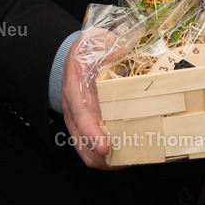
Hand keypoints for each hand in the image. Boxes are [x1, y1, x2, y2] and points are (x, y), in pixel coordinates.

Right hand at [61, 27, 128, 168]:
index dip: (92, 133)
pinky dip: (109, 157)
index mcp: (75, 90)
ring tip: (131, 160)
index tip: (105, 146)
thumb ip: (109, 44)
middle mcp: (74, 111)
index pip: (81, 116)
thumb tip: (122, 47)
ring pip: (87, 152)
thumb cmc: (86, 52)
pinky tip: (127, 154)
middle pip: (82, 145)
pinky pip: (93, 149)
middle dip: (103, 159)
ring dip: (108, 162)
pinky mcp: (87, 127)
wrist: (73, 58)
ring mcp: (79, 122)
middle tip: (127, 160)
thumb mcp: (95, 42)